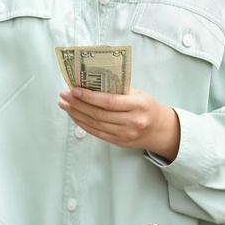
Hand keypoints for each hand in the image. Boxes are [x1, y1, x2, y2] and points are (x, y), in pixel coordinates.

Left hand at [59, 86, 180, 160]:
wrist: (159, 129)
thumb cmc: (146, 106)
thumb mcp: (138, 94)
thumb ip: (117, 89)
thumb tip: (90, 82)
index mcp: (138, 105)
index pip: (109, 101)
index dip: (90, 96)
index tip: (74, 89)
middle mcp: (132, 121)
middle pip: (99, 113)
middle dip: (78, 104)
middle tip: (64, 95)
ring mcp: (125, 134)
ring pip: (95, 124)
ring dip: (76, 114)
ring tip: (64, 104)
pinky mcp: (118, 142)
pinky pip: (96, 133)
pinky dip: (82, 124)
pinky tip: (74, 115)